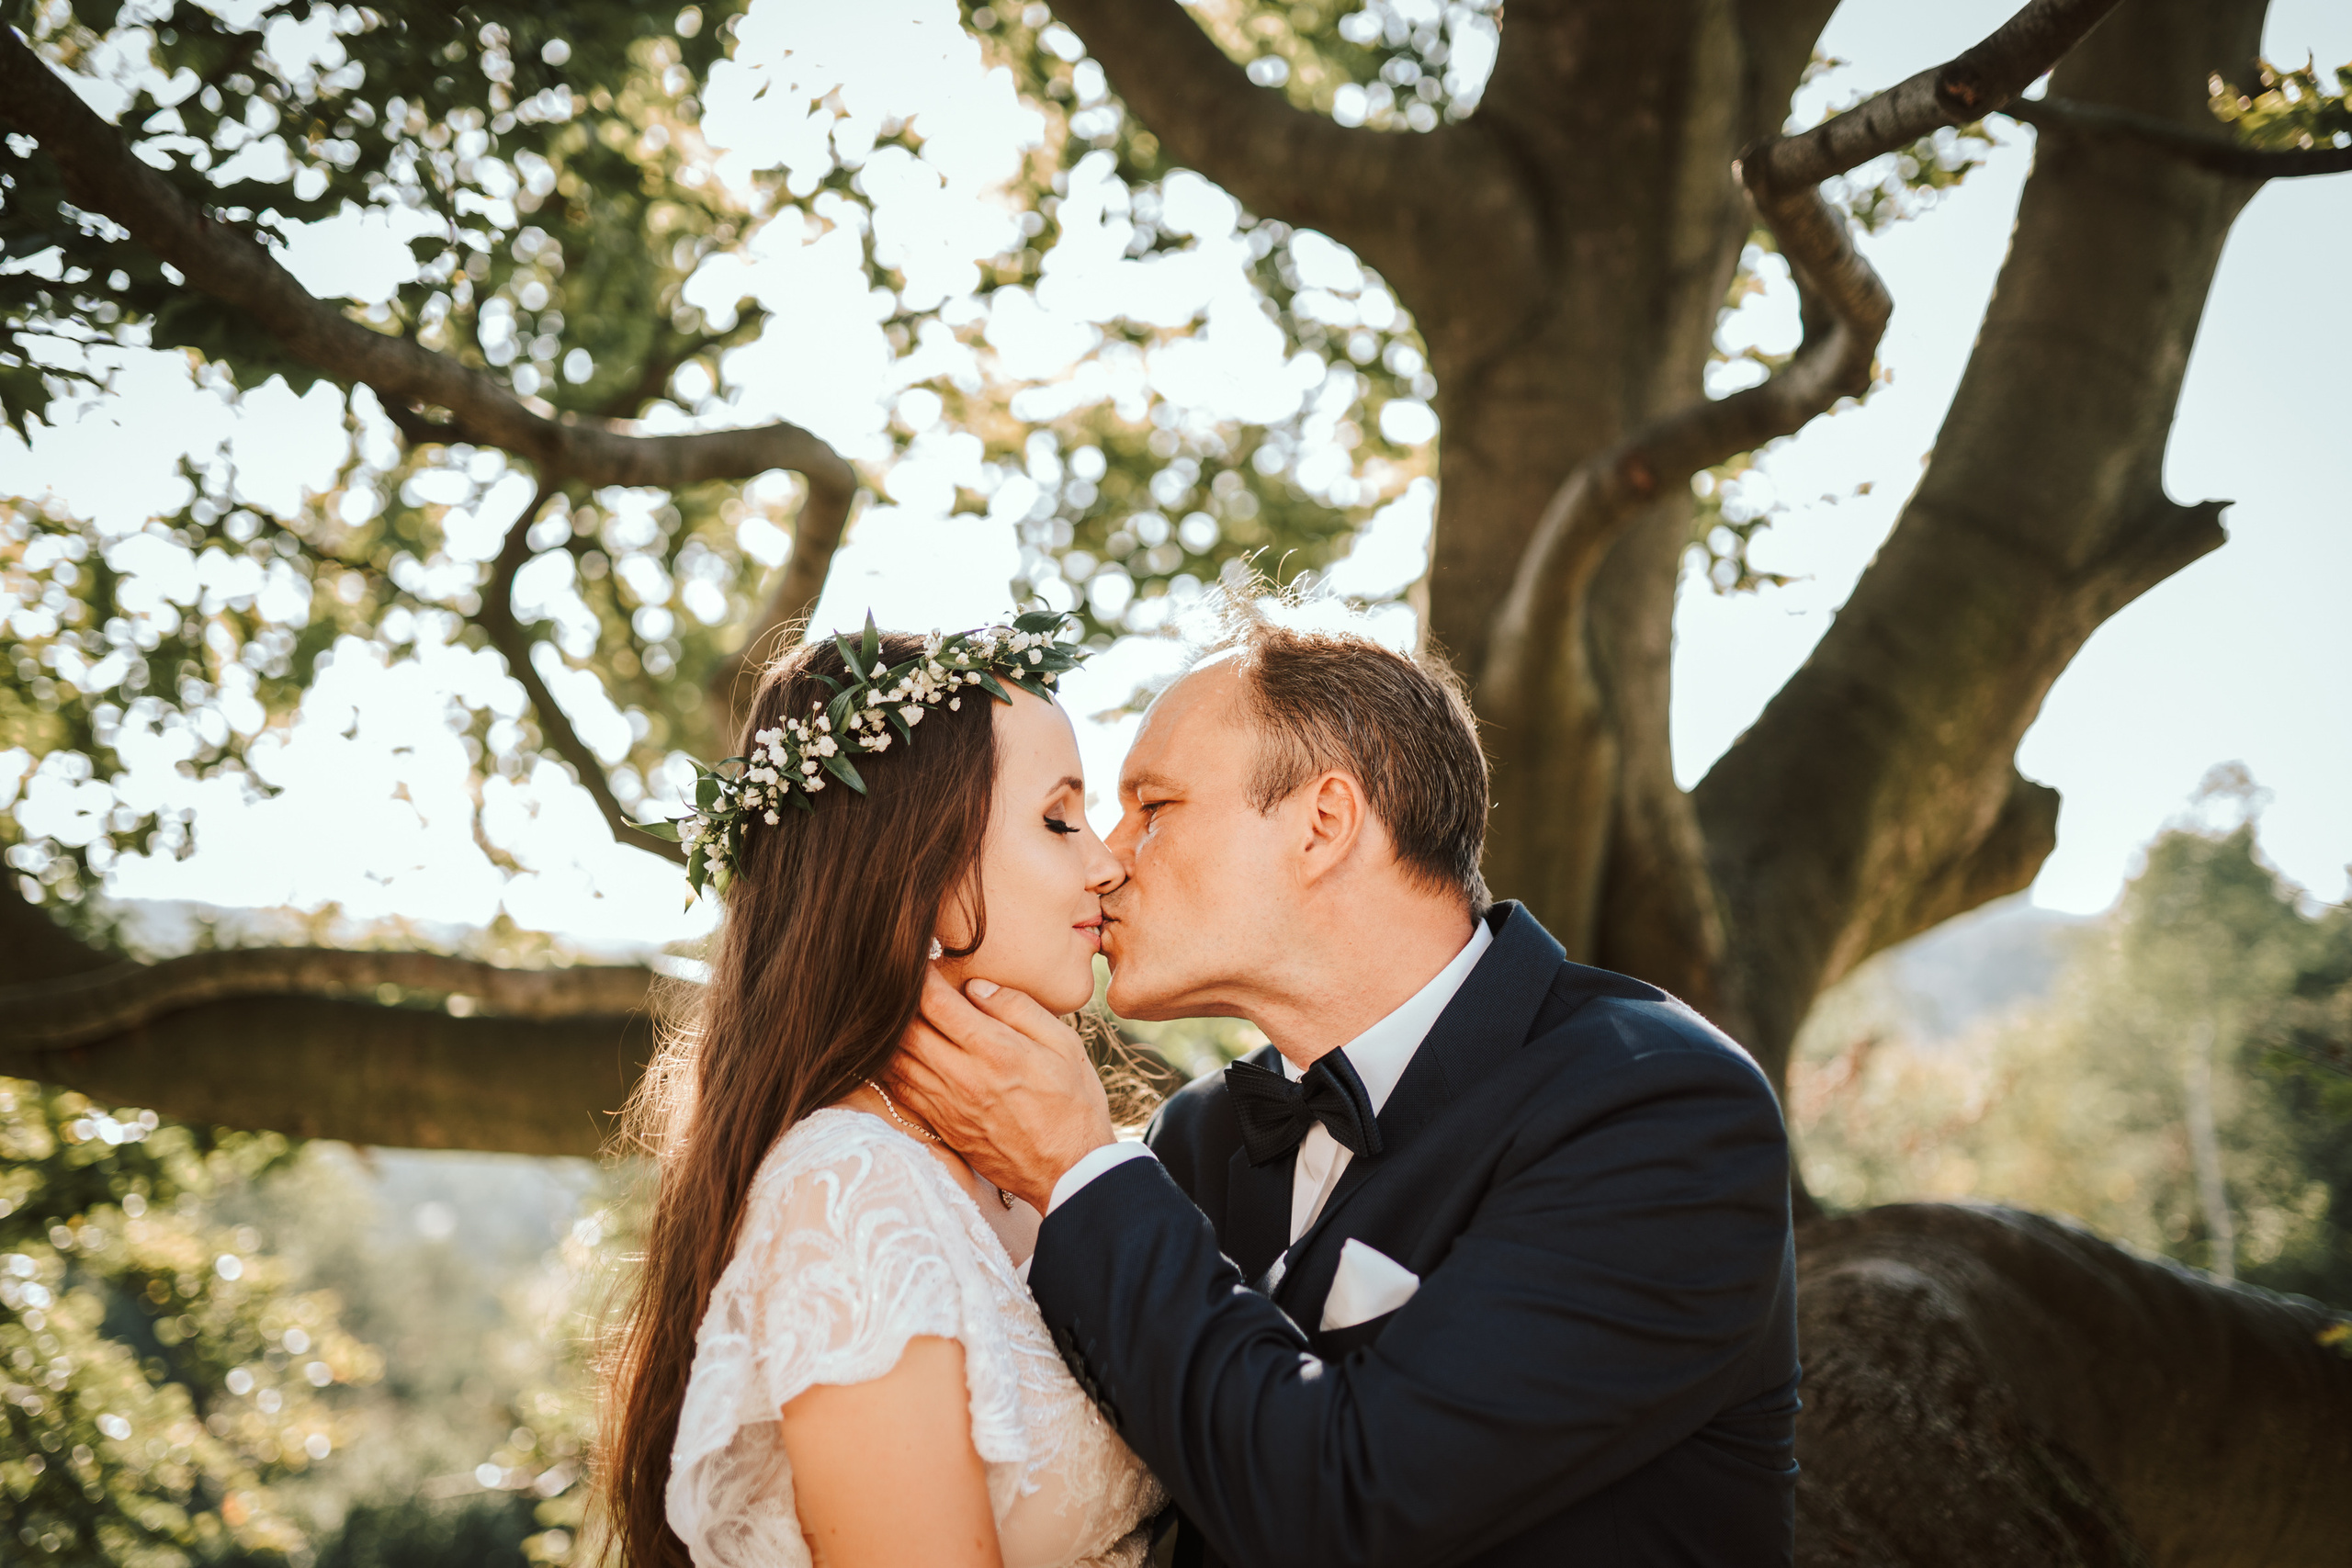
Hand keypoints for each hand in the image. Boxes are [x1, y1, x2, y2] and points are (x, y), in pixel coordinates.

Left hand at [891, 966, 1117, 1211]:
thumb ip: (1019, 1010)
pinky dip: (891, 1066)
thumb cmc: (1074, 1105)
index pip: (937, 1003)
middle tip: (901, 983)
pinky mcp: (942, 1127)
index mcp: (995, 1051)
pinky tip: (894, 1052)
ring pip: (895, 1061)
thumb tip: (977, 986)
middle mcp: (963, 1078)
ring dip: (888, 1033)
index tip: (921, 962)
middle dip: (898, 1001)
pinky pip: (901, 1091)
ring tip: (894, 1012)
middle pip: (906, 1030)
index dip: (922, 977)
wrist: (1071, 1172)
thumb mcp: (1065, 1046)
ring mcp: (947, 1106)